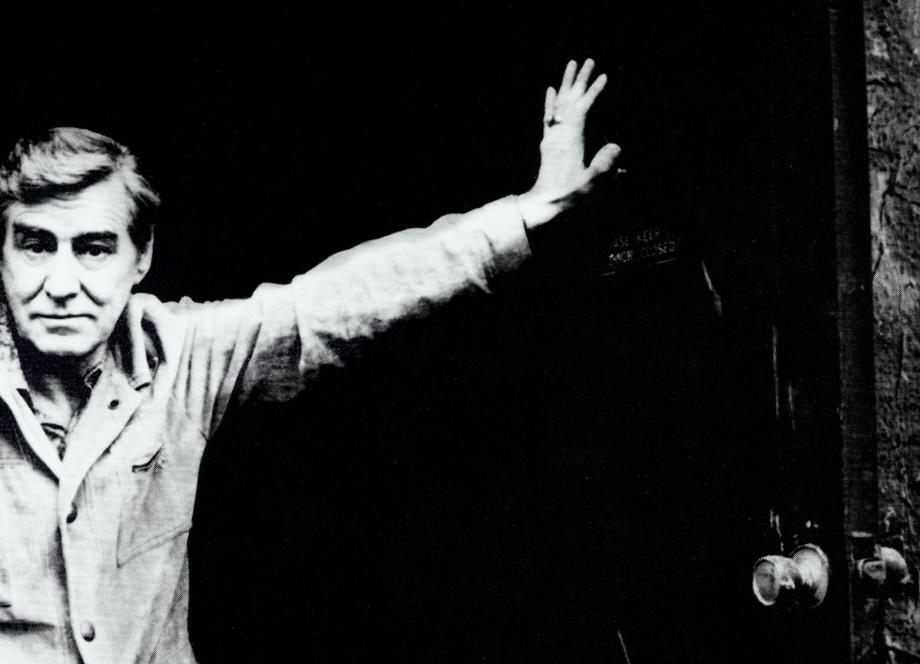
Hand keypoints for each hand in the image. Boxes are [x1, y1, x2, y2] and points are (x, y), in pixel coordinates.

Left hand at [518, 59, 620, 229]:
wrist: (543, 209)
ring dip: (566, 84)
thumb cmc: (568, 198)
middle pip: (569, 99)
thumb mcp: (592, 182)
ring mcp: (551, 138)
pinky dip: (551, 102)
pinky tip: (550, 91)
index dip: (594, 92)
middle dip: (579, 79)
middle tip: (588, 60)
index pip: (583, 108)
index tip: (604, 77)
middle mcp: (558, 134)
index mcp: (570, 140)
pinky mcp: (548, 145)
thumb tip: (615, 146)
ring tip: (571, 66)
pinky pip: (548, 117)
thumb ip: (605, 163)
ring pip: (559, 104)